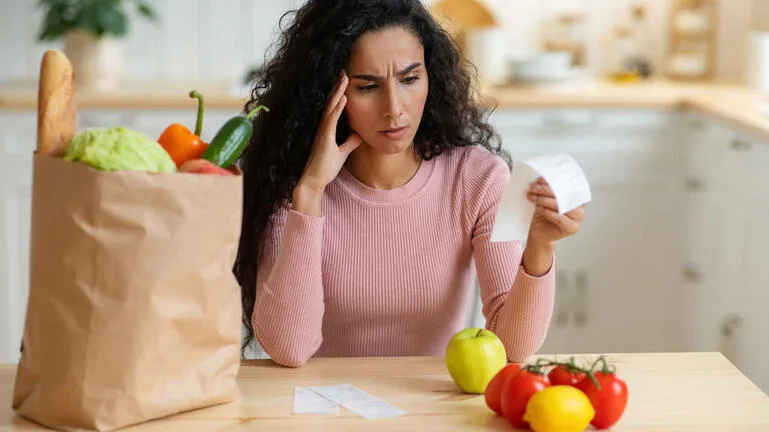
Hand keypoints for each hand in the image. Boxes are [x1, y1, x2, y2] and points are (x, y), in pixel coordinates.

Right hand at [299, 72, 363, 190]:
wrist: (314, 181)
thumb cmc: (325, 168)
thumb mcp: (343, 153)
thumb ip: (350, 142)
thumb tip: (359, 134)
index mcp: (327, 129)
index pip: (334, 107)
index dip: (339, 94)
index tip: (345, 80)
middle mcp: (323, 127)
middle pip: (331, 103)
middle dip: (338, 87)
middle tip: (344, 71)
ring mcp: (322, 132)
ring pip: (331, 107)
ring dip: (338, 92)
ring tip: (344, 78)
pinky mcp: (324, 139)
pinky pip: (331, 120)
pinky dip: (337, 108)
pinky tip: (343, 98)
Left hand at [526, 177, 584, 243]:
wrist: (539, 231)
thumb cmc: (543, 213)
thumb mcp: (545, 197)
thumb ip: (547, 188)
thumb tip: (540, 177)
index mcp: (576, 196)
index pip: (570, 185)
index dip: (556, 180)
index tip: (543, 178)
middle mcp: (579, 206)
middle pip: (564, 194)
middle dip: (546, 189)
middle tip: (533, 187)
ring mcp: (578, 218)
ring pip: (560, 205)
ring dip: (544, 200)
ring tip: (533, 197)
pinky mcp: (572, 228)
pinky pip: (559, 218)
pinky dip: (547, 211)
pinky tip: (539, 208)